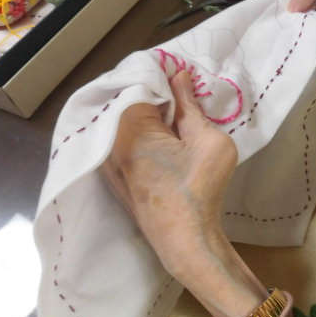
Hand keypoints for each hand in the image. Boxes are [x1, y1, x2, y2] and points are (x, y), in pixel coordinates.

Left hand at [102, 72, 267, 316]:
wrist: (184, 240)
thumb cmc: (200, 188)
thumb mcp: (208, 139)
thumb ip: (190, 105)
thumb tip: (179, 77)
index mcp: (129, 122)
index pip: (141, 80)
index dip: (164, 76)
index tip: (184, 77)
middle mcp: (109, 137)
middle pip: (129, 101)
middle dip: (154, 95)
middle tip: (183, 96)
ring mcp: (107, 159)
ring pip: (124, 122)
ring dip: (146, 115)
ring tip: (173, 117)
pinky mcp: (112, 176)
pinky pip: (121, 142)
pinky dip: (138, 134)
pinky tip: (161, 141)